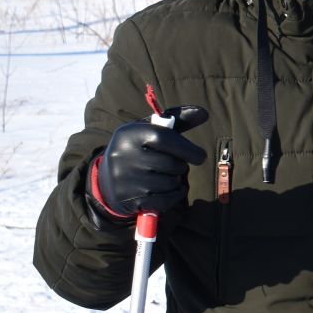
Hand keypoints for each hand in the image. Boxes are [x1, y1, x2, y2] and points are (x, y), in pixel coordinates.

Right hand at [92, 106, 208, 219]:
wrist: (108, 179)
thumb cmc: (139, 150)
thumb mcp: (150, 130)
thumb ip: (177, 120)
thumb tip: (204, 113)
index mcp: (128, 134)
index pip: (165, 138)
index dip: (188, 149)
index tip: (200, 156)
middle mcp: (123, 156)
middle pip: (171, 164)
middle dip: (180, 166)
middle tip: (173, 165)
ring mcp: (125, 180)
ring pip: (170, 183)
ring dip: (176, 181)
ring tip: (165, 176)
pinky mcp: (129, 200)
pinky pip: (166, 200)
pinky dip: (175, 195)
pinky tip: (170, 190)